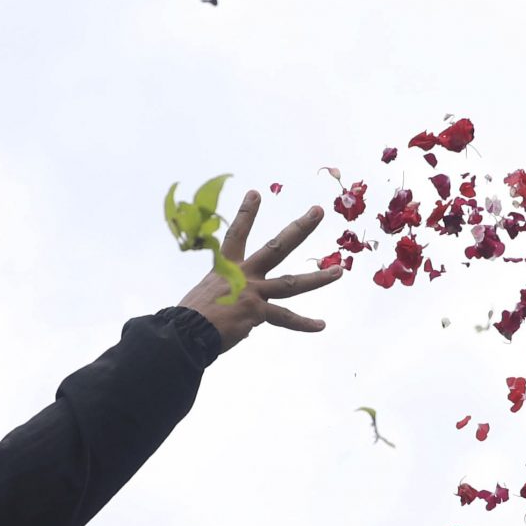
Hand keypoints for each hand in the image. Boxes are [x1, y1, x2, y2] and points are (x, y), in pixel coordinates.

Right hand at [178, 190, 339, 350]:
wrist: (185, 332)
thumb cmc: (191, 317)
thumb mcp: (207, 295)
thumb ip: (230, 297)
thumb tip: (245, 312)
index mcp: (226, 267)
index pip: (236, 235)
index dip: (246, 214)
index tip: (255, 193)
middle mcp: (243, 275)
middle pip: (277, 247)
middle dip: (300, 228)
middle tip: (318, 211)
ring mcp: (253, 292)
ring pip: (292, 283)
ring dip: (318, 278)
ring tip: (339, 272)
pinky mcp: (257, 313)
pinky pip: (285, 319)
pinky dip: (303, 324)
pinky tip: (321, 325)